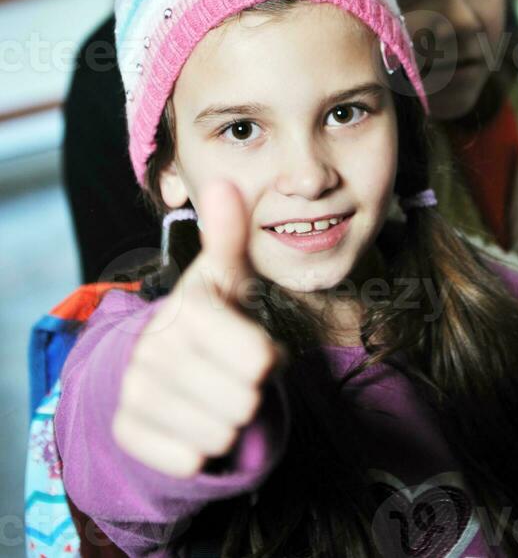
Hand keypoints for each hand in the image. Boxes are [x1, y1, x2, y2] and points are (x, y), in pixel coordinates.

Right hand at [113, 180, 278, 476]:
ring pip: (219, 434)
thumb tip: (226, 182)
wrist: (160, 361)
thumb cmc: (209, 317)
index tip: (255, 349)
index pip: (258, 360)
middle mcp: (153, 345)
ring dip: (227, 422)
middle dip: (248, 394)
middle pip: (244, 401)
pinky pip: (188, 460)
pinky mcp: (126, 429)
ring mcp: (135, 388)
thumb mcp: (226, 277)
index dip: (267, 361)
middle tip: (232, 376)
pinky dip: (200, 450)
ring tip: (214, 395)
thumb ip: (230, 236)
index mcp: (188, 307)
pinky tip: (191, 421)